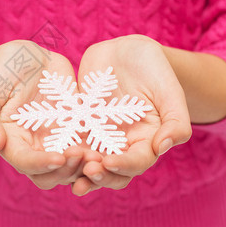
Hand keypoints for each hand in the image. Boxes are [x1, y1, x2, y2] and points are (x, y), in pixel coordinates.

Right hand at [0, 40, 87, 189]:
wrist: (26, 58)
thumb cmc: (1, 73)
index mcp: (11, 142)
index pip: (24, 163)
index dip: (41, 164)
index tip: (58, 157)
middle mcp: (34, 148)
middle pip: (50, 175)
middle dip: (67, 171)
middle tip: (82, 155)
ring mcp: (57, 142)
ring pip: (72, 168)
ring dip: (85, 166)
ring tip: (99, 154)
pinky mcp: (76, 131)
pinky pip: (90, 147)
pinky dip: (100, 151)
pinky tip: (111, 144)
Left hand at [71, 35, 191, 194]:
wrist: (128, 51)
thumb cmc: (155, 69)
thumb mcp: (170, 91)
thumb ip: (176, 121)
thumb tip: (163, 147)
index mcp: (148, 141)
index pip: (137, 162)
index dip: (124, 166)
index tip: (109, 162)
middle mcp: (123, 145)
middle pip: (112, 172)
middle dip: (99, 175)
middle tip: (86, 171)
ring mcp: (99, 137)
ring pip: (88, 162)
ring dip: (77, 169)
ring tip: (65, 167)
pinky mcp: (80, 126)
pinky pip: (69, 141)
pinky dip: (60, 150)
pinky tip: (49, 151)